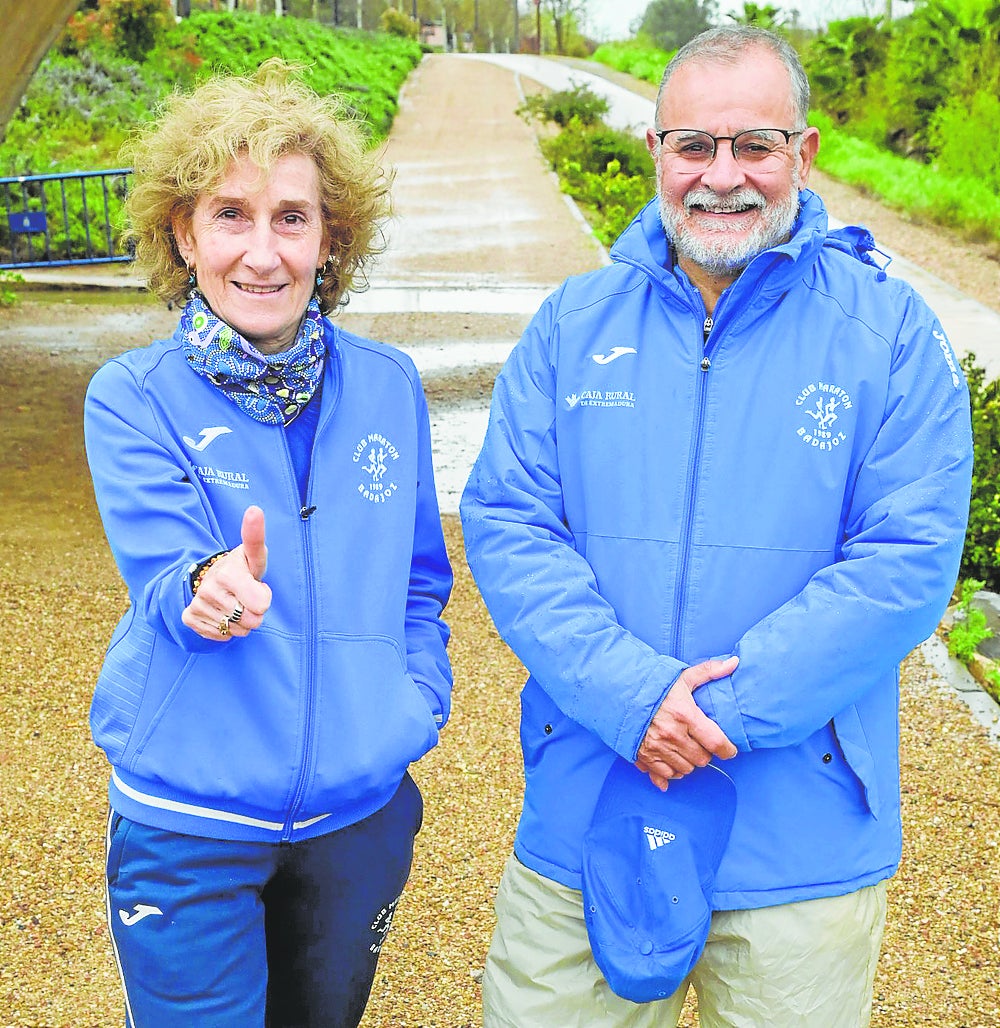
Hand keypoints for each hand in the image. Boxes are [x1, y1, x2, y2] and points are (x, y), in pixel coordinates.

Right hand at [182, 505, 271, 641]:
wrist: (212, 577)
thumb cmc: (241, 568)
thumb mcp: (253, 556)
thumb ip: (256, 538)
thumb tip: (255, 509)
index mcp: (228, 573)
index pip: (261, 605)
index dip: (263, 598)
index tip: (256, 585)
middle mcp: (209, 589)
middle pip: (251, 621)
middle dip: (254, 611)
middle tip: (246, 596)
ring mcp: (197, 604)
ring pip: (236, 630)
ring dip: (241, 621)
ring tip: (235, 603)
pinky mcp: (189, 618)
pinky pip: (220, 636)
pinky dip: (226, 629)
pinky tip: (222, 612)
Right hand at [636, 656, 738, 789]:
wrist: (618, 690)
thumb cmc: (652, 684)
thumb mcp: (682, 676)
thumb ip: (709, 671)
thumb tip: (734, 663)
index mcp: (685, 715)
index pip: (716, 743)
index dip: (727, 749)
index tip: (729, 749)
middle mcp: (672, 734)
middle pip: (702, 759)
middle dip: (706, 753)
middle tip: (701, 742)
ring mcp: (657, 747)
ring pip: (686, 769)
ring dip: (689, 762)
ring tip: (686, 749)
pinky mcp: (643, 755)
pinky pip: (665, 774)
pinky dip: (672, 771)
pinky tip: (673, 761)